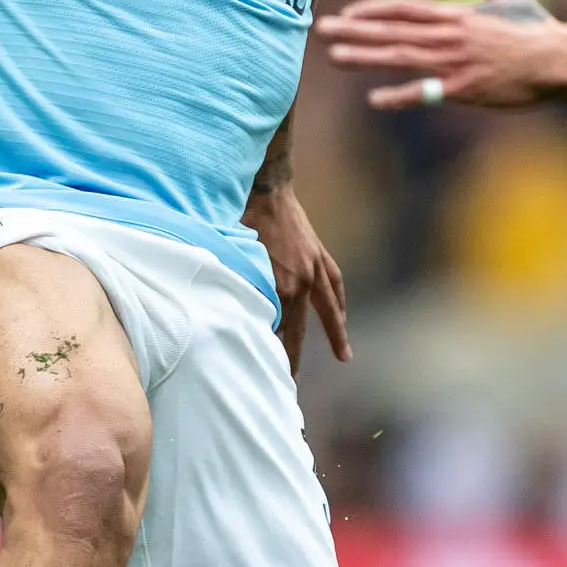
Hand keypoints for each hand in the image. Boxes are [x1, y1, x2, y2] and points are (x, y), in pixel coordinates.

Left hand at [245, 178, 350, 369]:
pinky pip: (334, 283)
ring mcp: (314, 268)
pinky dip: (338, 301)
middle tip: (289, 382)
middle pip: (298, 328)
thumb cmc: (239, 219)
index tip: (261, 374)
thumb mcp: (229, 257)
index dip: (267, 353)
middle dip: (293, 356)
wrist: (264, 184)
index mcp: (280, 286)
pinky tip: (341, 315)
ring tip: (344, 356)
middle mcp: (302, 281)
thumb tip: (223, 314)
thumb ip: (233, 286)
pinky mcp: (318, 254)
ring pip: (329, 309)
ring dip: (336, 333)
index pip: (273, 330)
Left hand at [316, 0, 564, 111]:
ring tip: (335, 57)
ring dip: (366, 56)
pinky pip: (425, 92)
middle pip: (392, 30)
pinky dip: (399, 95)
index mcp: (455, 15)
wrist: (556, 60)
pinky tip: (373, 99)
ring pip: (400, 56)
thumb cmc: (536, 29)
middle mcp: (448, 35)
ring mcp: (454, 62)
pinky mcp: (464, 88)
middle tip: (321, 30)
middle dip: (354, 30)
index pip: (404, 8)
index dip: (373, 11)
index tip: (347, 14)